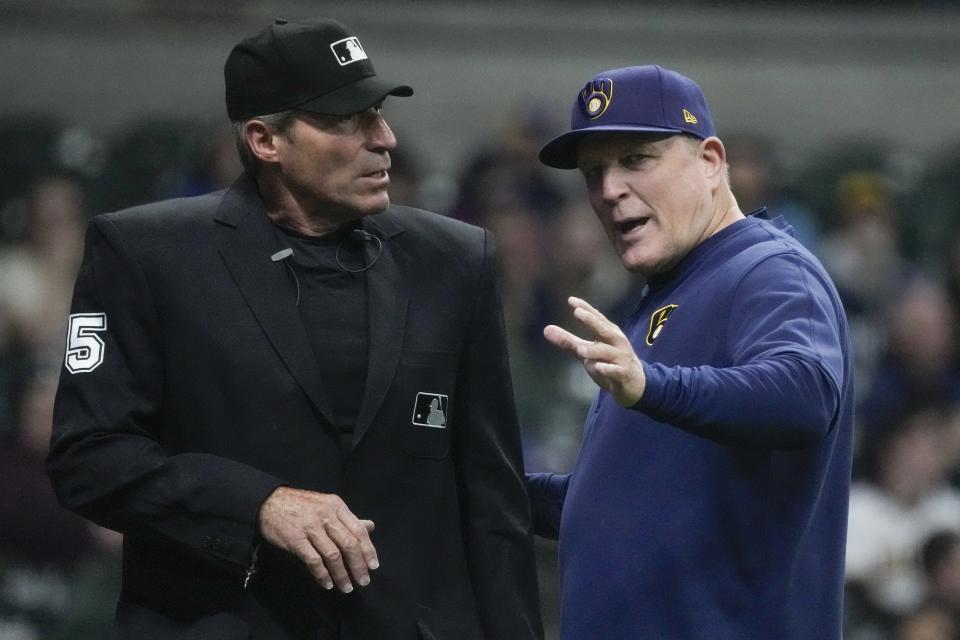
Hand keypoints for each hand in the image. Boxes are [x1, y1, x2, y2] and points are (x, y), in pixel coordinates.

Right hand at [258, 487, 377, 592]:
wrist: (269, 502)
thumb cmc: (301, 505)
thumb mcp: (327, 505)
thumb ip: (347, 518)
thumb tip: (370, 526)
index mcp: (337, 506)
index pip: (358, 530)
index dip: (368, 550)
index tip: (373, 566)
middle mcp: (326, 516)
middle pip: (348, 544)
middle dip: (358, 566)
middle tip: (363, 581)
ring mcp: (311, 528)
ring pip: (333, 555)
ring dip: (341, 574)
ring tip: (346, 587)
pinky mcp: (296, 540)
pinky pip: (314, 561)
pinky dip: (323, 574)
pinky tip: (327, 584)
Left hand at [544, 296, 645, 406]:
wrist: (633, 383)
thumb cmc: (608, 362)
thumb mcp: (586, 351)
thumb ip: (568, 341)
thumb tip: (546, 329)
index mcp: (608, 333)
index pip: (597, 318)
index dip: (586, 308)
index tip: (571, 300)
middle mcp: (616, 342)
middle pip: (604, 329)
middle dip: (592, 321)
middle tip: (578, 312)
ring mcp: (621, 358)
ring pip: (608, 352)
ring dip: (595, 349)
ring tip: (580, 349)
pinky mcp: (623, 373)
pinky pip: (616, 371)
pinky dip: (607, 369)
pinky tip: (598, 368)